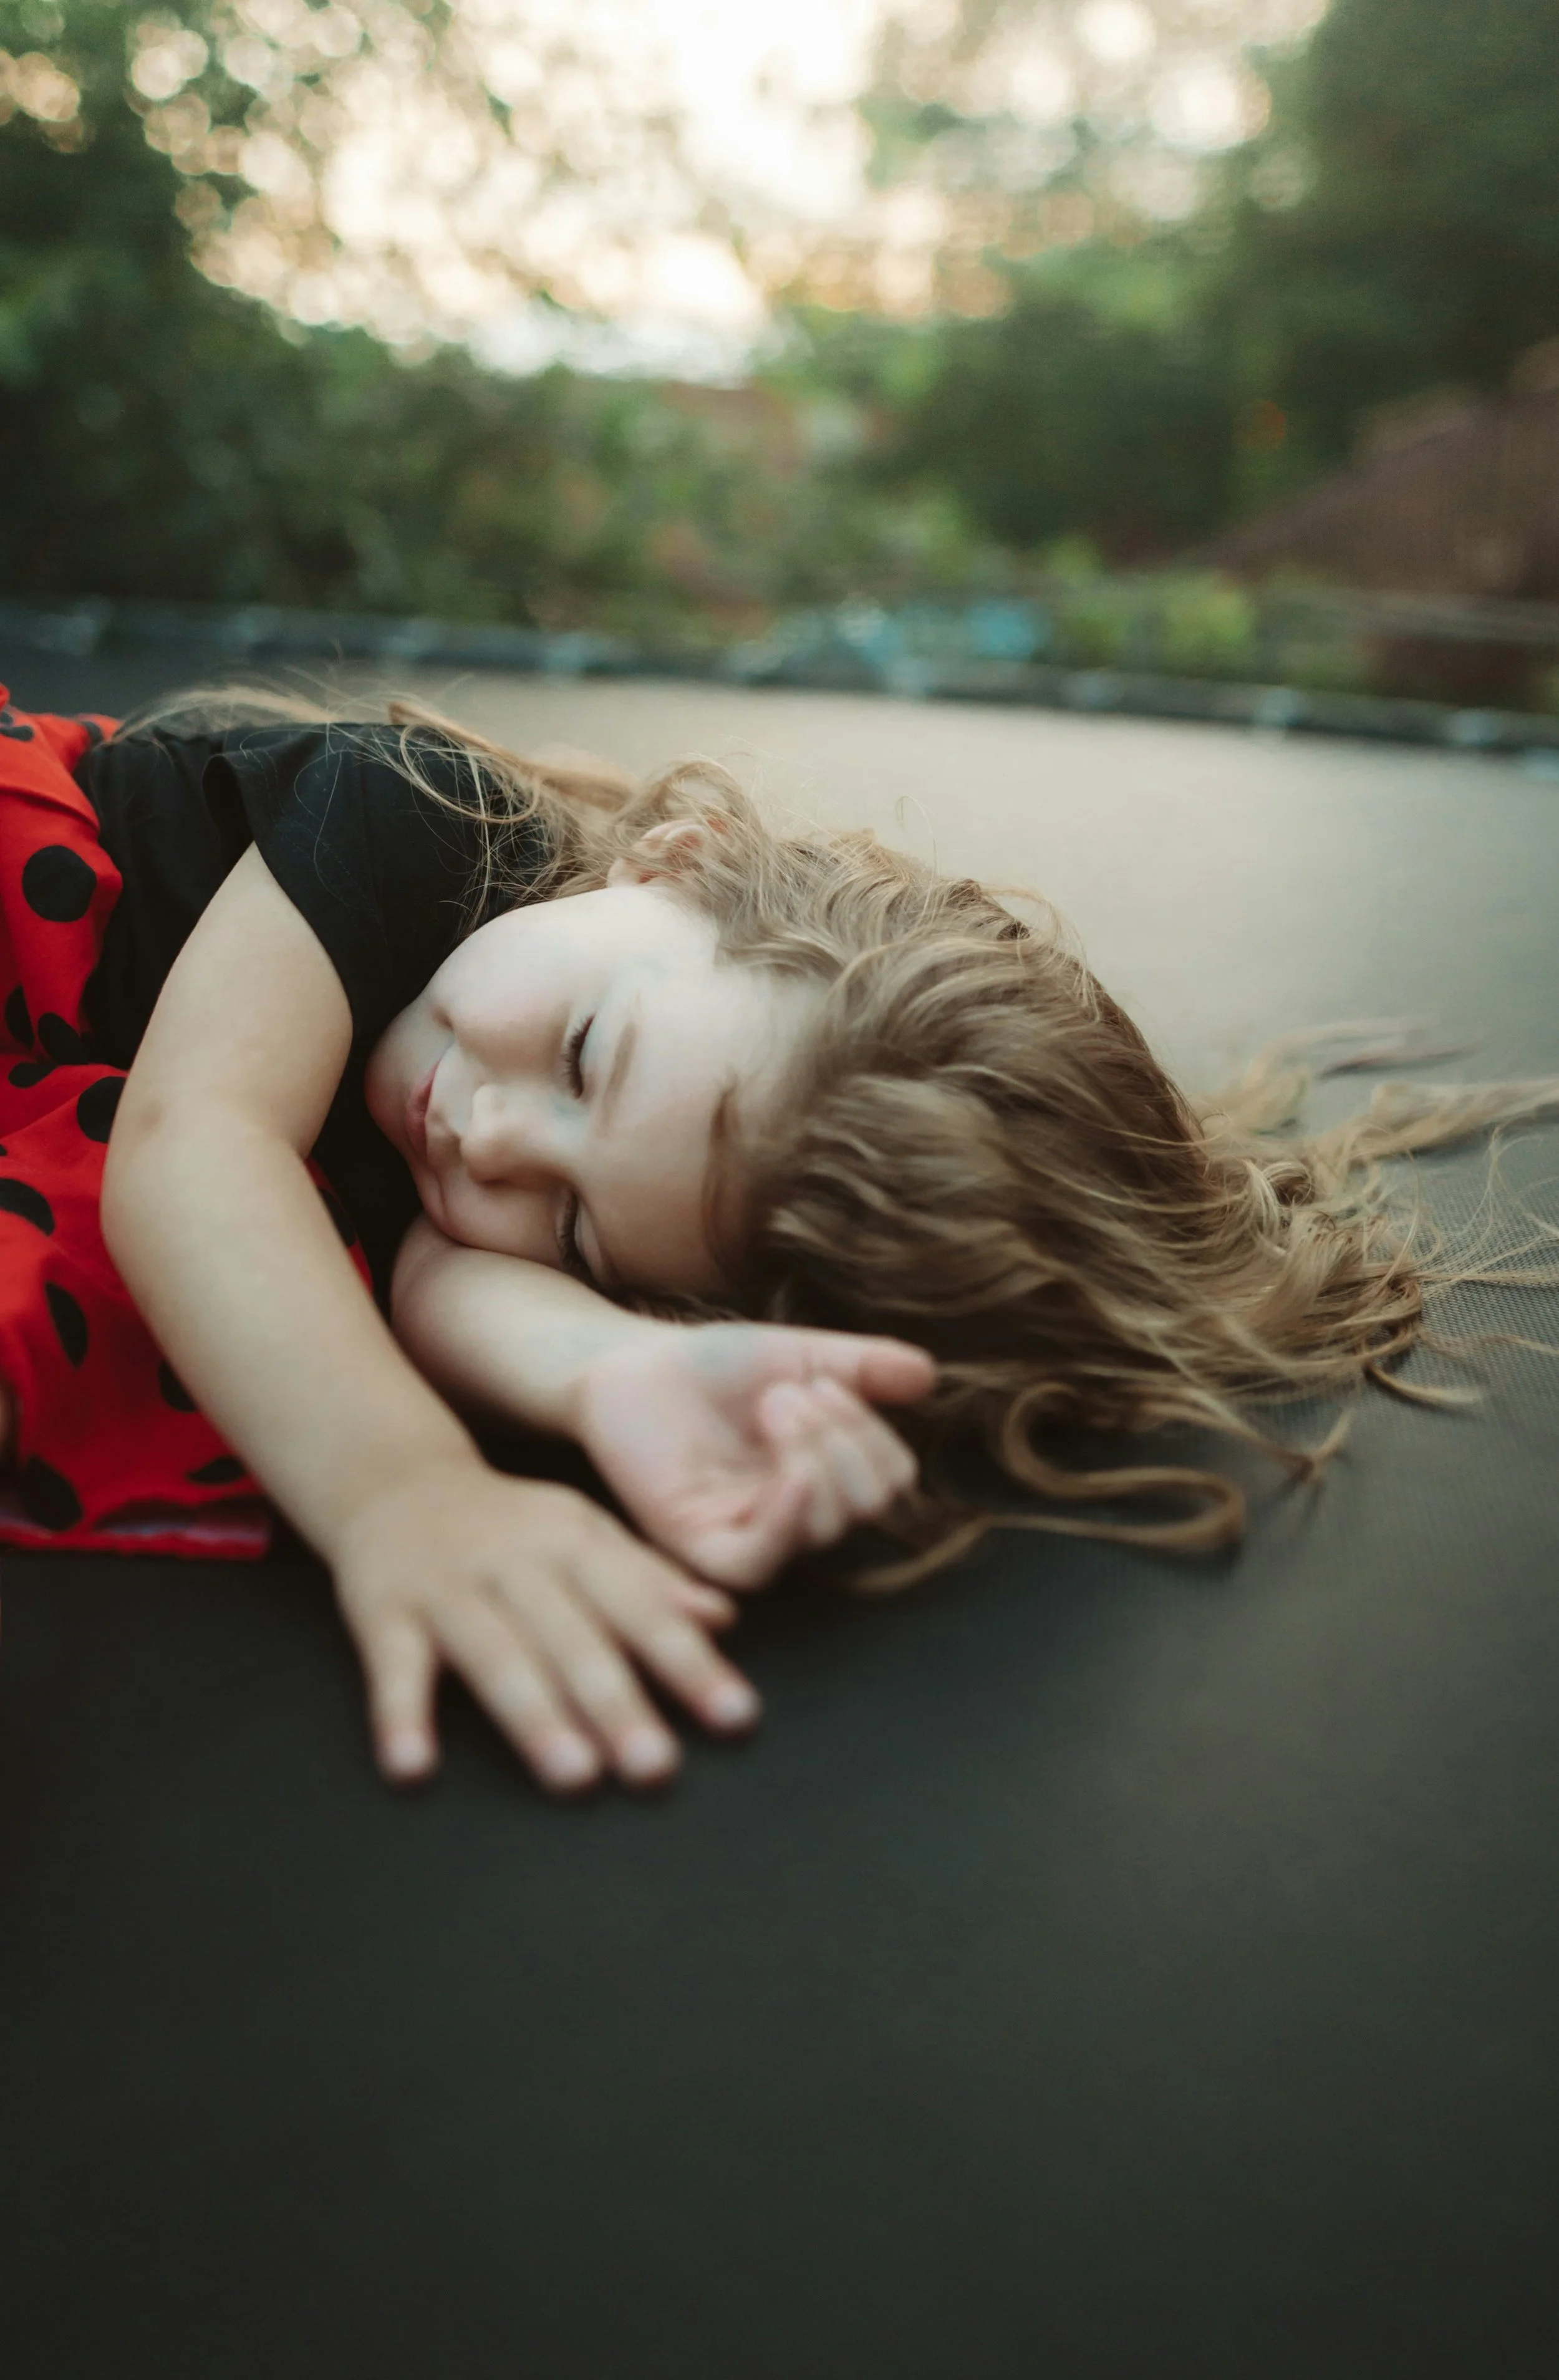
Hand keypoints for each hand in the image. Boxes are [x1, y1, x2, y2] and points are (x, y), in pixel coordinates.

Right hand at [332, 1457, 758, 1793]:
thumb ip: (649, 1577)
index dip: (691, 1663)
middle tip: (657, 1767)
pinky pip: (393, 1668)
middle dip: (618, 1704)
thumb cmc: (506, 1524)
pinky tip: (413, 1769)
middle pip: (574, 1640)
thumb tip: (724, 1618)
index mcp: (575, 1543)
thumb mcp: (582, 1532)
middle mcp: (517, 1564)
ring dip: (535, 1717)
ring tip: (574, 1776)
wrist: (394, 1478)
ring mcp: (449, 1588)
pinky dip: (400, 1717)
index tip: (737, 1717)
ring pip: (497, 1655)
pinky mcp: (384, 1612)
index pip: (643, 1609)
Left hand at [573, 1323, 934, 1588]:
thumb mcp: (798, 1355)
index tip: (824, 1381)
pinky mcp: (698, 1547)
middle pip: (865, 1507)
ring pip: (822, 1530)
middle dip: (844, 1438)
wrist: (631, 1362)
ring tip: (773, 1404)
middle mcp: (794, 1515)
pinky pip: (760, 1563)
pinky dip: (787, 1520)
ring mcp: (748, 1535)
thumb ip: (862, 1366)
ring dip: (814, 1455)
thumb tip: (928, 1376)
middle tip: (791, 1393)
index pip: (889, 1481)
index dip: (873, 1434)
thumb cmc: (711, 1364)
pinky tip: (790, 1474)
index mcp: (825, 1476)